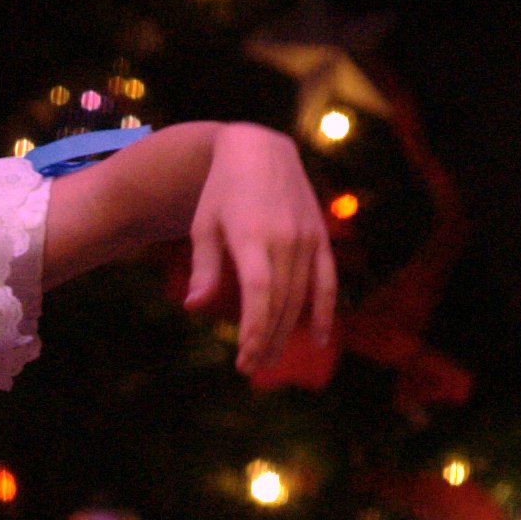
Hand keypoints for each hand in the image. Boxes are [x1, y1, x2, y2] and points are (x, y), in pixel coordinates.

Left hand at [185, 123, 335, 374]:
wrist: (259, 150)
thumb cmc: (221, 193)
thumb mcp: (204, 226)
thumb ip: (204, 268)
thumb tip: (193, 307)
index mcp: (252, 236)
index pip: (259, 293)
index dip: (254, 328)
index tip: (244, 358)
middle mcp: (285, 238)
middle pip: (280, 302)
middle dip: (265, 340)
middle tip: (251, 368)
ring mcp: (307, 238)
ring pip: (301, 297)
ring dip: (286, 333)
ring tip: (269, 360)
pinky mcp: (320, 238)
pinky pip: (327, 281)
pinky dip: (325, 312)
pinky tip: (317, 340)